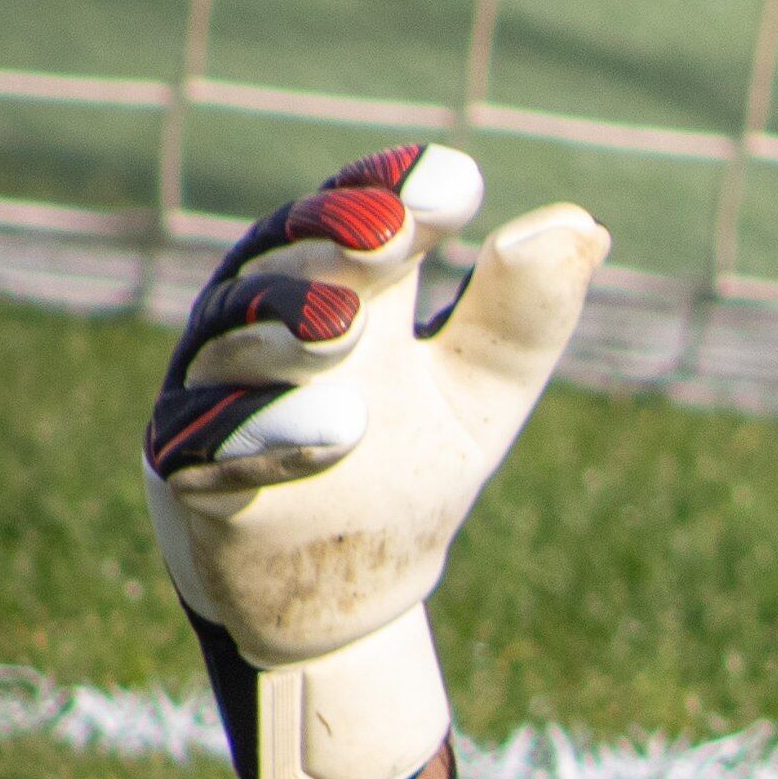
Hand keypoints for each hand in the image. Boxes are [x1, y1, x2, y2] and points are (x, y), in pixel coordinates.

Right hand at [143, 146, 605, 778]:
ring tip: (346, 327)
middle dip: (332, 243)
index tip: (456, 185)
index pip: (360, 218)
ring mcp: (221, 398)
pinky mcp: (192, 478)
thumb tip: (585, 226)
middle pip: (286, 265)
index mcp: (340, 290)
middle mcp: (266, 325)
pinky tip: (336, 427)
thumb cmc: (405, 467)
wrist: (345, 593)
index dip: (395, 192)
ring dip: (286, 331)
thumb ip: (521, 320)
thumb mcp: (480, 394)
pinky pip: (209, 449)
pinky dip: (267, 436)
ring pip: (237, 347)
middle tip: (390, 230)